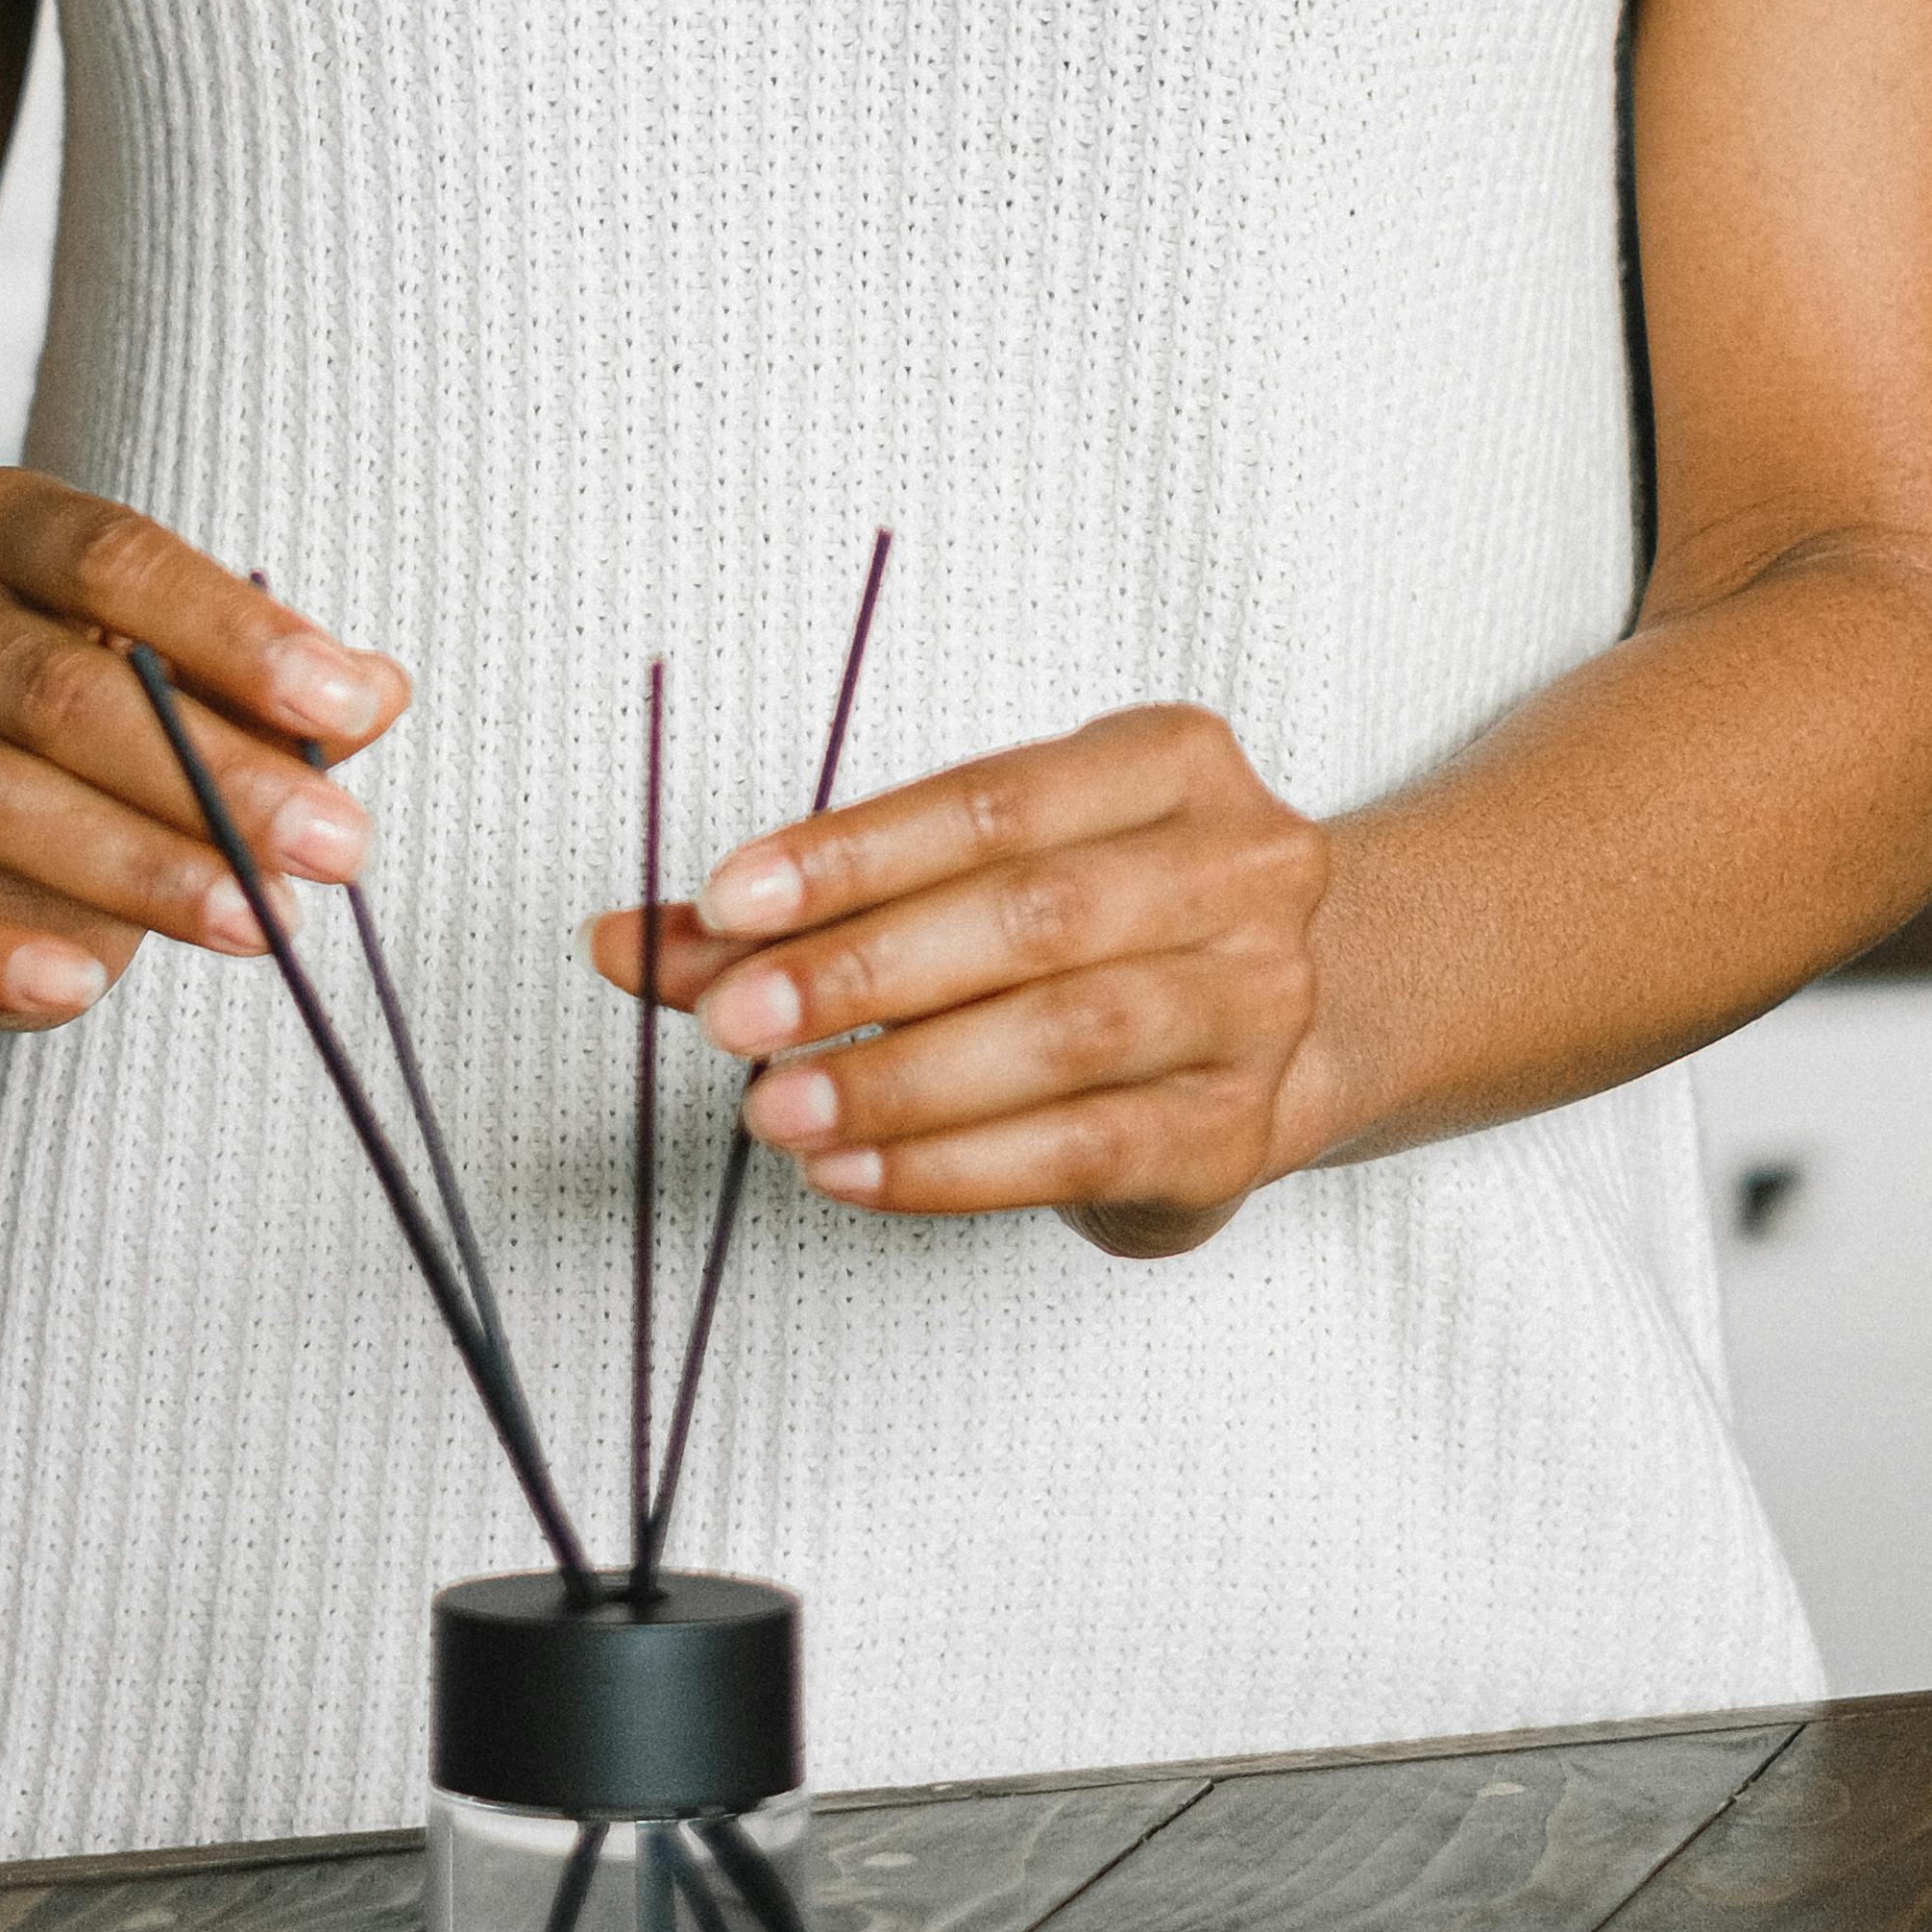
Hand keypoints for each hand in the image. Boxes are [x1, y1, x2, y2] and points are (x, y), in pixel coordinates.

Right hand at [0, 468, 406, 1034]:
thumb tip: (376, 691)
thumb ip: (255, 681)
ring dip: (137, 867)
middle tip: (337, 843)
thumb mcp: (143, 655)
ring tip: (258, 921)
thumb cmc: (38, 703)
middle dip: (214, 773)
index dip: (233, 630)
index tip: (343, 701)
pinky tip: (76, 989)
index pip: (114, 557)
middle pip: (59, 685)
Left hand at [587, 702, 1328, 1260]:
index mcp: (1168, 763)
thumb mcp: (984, 868)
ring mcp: (1252, 1005)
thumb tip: (630, 938)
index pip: (990, 801)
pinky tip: (848, 1168)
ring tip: (775, 1107)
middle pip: (1030, 916)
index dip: (852, 853)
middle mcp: (1237, 871)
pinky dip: (947, 1166)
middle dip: (862, 972)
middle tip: (732, 1017)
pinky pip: (1081, 1149)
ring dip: (897, 1080)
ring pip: (1064, 1037)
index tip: (726, 900)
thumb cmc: (1104, 921)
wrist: (1301, 1012)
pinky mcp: (1234, 1131)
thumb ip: (814, 903)